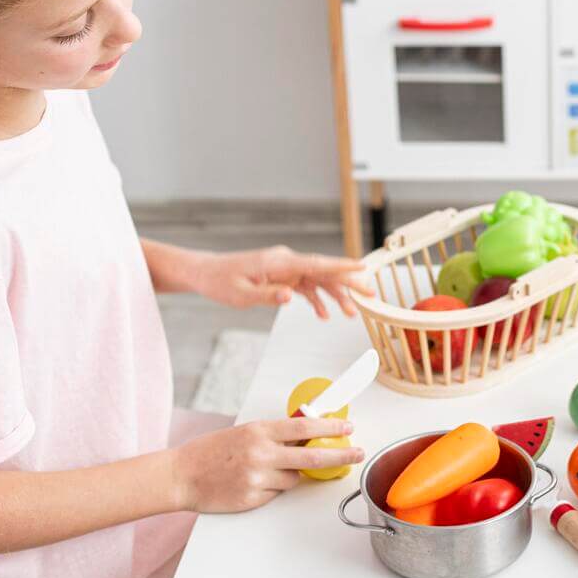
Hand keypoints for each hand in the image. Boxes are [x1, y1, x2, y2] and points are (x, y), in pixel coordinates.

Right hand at [170, 416, 363, 513]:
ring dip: (290, 475)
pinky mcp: (252, 499)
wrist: (182, 475)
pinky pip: (276, 494)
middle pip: (312, 456)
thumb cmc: (211, 450)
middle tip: (357, 453)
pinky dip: (272, 489)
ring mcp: (257, 478)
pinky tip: (251, 483)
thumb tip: (306, 435)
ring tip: (264, 470)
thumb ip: (274, 435)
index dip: (331, 428)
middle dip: (340, 454)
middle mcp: (261, 454)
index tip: (349, 427)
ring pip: (294, 479)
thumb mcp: (245, 432)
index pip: (304, 428)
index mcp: (259, 432)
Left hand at [189, 246, 372, 315]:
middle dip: (349, 282)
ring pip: (319, 280)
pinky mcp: (282, 276)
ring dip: (336, 295)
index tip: (362, 267)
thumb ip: (267, 296)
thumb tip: (291, 296)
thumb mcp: (240, 295)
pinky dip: (317, 299)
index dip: (341, 266)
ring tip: (352, 313)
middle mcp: (287, 262)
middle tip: (370, 295)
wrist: (206, 273)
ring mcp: (286, 269)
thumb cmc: (220, 282)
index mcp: (279, 262)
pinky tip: (325, 315)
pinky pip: (306, 287)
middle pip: (324, 270)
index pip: (316, 263)